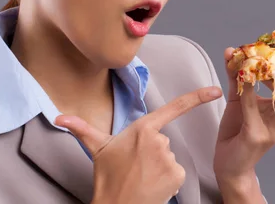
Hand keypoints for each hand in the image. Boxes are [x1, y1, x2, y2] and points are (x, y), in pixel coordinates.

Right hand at [55, 86, 222, 203]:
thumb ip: (81, 128)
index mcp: (143, 128)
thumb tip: (59, 116)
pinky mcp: (177, 174)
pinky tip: (152, 184)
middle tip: (135, 164)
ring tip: (141, 175)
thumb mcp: (97, 149)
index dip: (197, 97)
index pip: (175, 107)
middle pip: (163, 139)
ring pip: (169, 156)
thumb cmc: (107, 177)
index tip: (216, 90)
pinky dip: (166, 178)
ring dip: (158, 165)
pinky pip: (176, 171)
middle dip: (151, 150)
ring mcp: (169, 157)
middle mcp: (159, 140)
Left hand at [213, 48, 274, 196]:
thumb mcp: (240, 98)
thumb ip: (237, 75)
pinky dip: (249, 92)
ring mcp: (272, 130)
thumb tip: (231, 50)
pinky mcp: (255, 136)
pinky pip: (254, 111)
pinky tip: (243, 79)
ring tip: (265, 67)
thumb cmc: (238, 129)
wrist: (228, 164)